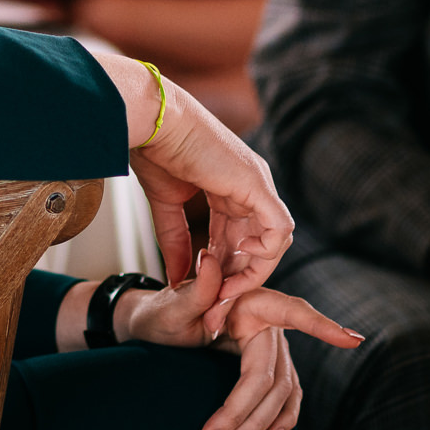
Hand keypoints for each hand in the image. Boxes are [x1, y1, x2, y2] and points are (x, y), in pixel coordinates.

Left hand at [121, 251, 361, 429]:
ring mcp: (270, 347)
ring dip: (260, 421)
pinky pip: (284, 396)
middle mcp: (267, 323)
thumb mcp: (170, 304)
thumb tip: (207, 259)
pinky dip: (281, 418)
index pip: (292, 312)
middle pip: (270, 372)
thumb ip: (195, 290)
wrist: (152, 329)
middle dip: (246, 409)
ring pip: (279, 391)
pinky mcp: (266, 367)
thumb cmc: (161, 313)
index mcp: (250, 299)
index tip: (353, 340)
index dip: (322, 327)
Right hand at [126, 75, 291, 298]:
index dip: (225, 270)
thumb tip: (176, 277)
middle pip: (258, 246)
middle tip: (215, 309)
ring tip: (221, 293)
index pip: (239, 239)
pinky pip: (279, 230)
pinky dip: (263, 253)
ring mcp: (258, 185)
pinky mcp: (257, 185)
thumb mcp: (166, 204)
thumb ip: (176, 240)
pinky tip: (235, 260)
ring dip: (250, 274)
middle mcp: (250, 187)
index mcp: (230, 187)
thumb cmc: (154, 148)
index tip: (205, 296)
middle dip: (237, 281)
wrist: (151, 119)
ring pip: (274, 243)